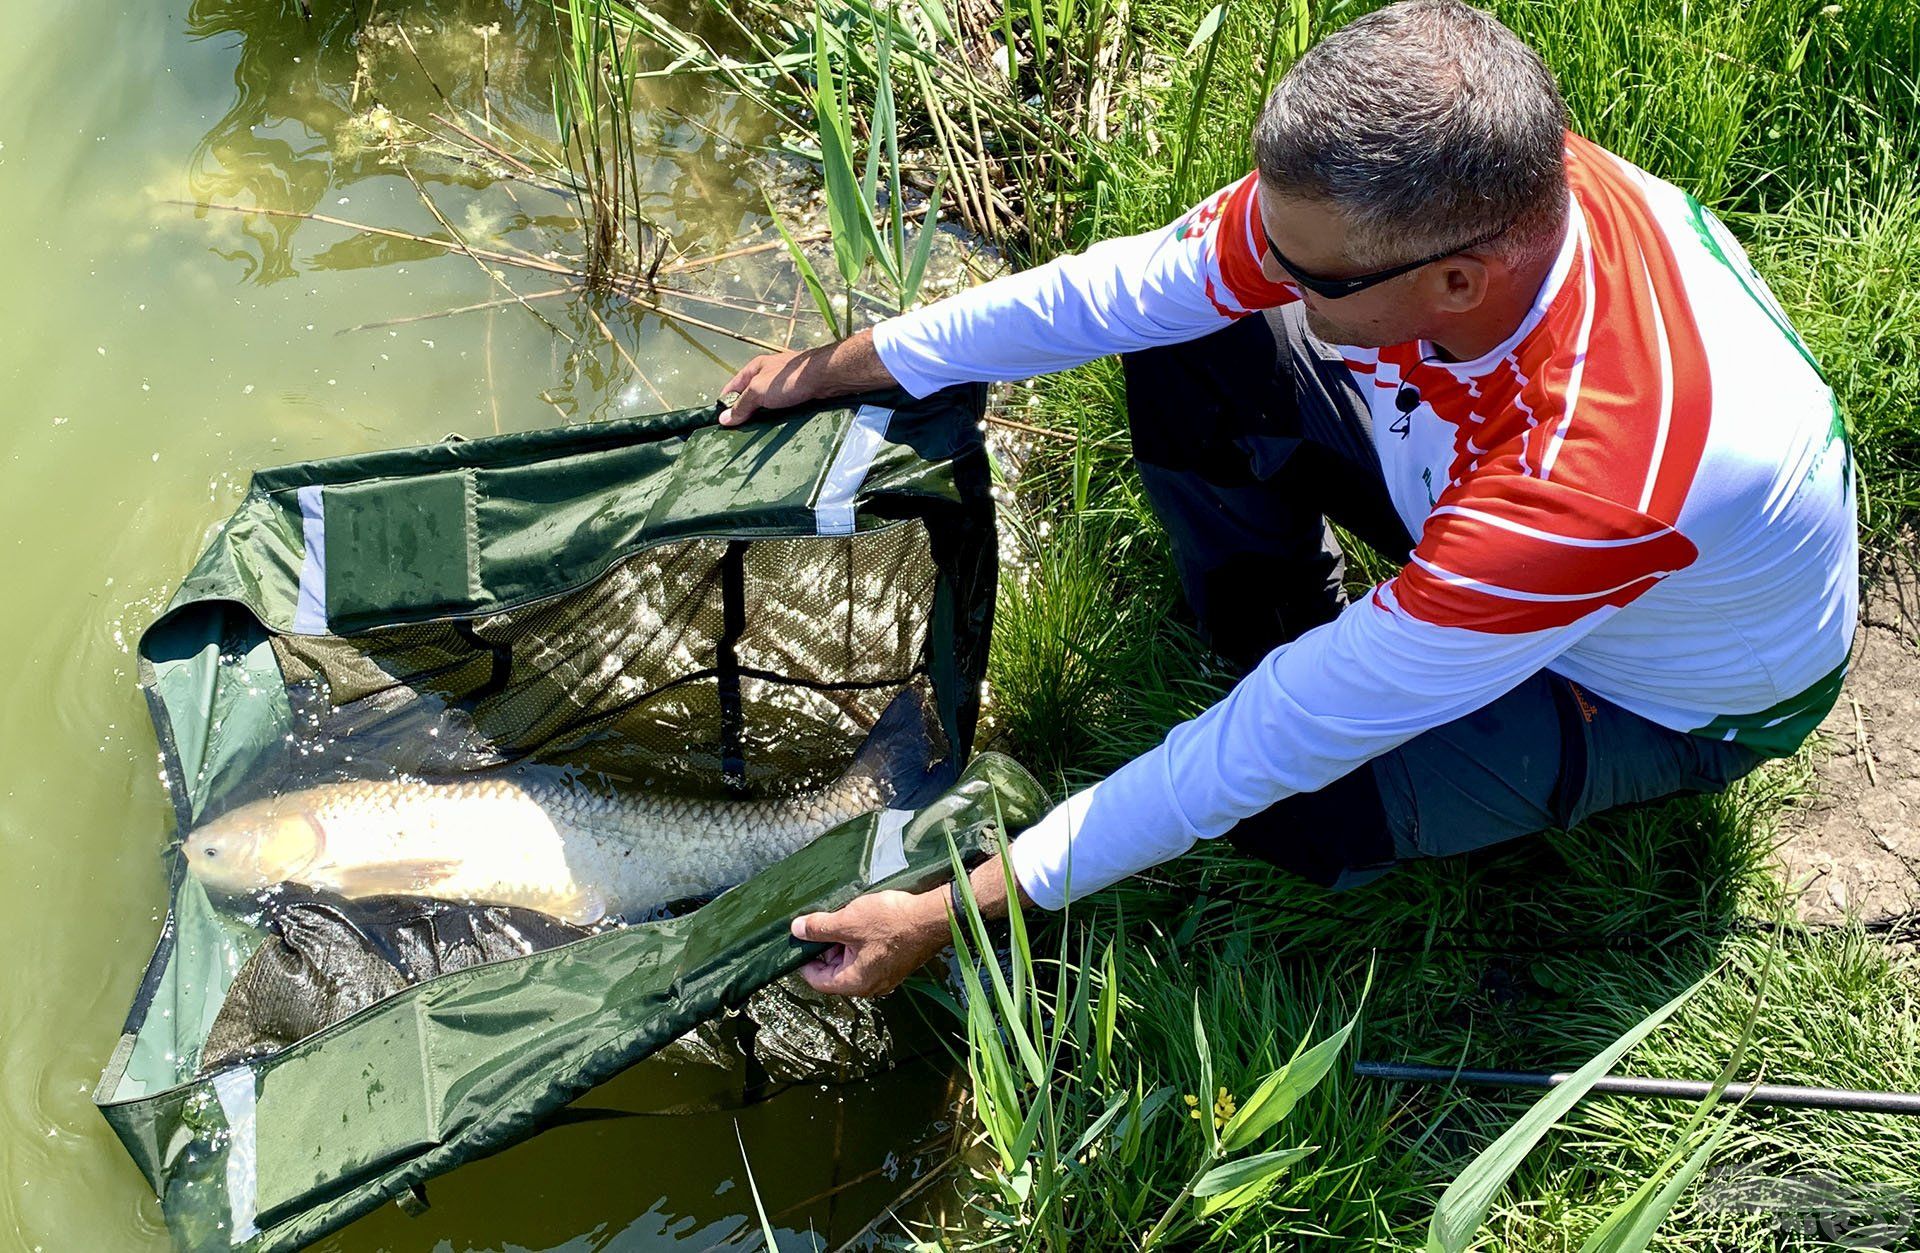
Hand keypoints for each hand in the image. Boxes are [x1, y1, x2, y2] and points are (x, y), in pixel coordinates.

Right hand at [716, 328, 894, 426]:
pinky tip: (777, 425)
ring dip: (762, 414)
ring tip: (758, 431)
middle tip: (740, 430)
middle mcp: (768, 373)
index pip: (733, 386)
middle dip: (745, 410)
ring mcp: (784, 383)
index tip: (722, 421)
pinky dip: (777, 415)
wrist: (824, 377)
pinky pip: (782, 406)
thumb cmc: (789, 379)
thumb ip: (742, 405)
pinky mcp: (798, 392)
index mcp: (755, 368)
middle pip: (750, 394)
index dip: (726, 402)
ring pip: (767, 401)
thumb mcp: (758, 392)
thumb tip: (723, 419)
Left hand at [790, 888, 949, 996]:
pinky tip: (864, 920)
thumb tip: (796, 930)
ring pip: (853, 961)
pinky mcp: (897, 963)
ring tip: (845, 917)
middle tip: (824, 922)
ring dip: (845, 941)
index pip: (818, 980)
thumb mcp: (848, 921)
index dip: (805, 960)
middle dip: (826, 947)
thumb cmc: (892, 922)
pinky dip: (861, 941)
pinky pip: (870, 956)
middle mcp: (871, 985)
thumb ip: (819, 928)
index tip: (801, 941)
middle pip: (836, 970)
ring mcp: (886, 975)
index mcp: (856, 982)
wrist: (934, 918)